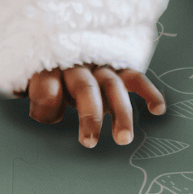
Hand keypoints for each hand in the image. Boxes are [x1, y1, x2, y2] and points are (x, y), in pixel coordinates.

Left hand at [18, 64, 165, 147]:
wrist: (61, 51)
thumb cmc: (48, 80)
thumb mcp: (34, 87)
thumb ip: (40, 99)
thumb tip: (46, 110)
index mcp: (49, 69)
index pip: (47, 84)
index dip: (46, 101)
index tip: (44, 117)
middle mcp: (76, 64)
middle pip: (84, 86)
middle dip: (89, 115)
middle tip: (90, 142)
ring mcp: (98, 66)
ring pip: (112, 85)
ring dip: (120, 112)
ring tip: (124, 138)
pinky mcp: (117, 69)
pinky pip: (135, 77)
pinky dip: (148, 91)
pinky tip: (157, 109)